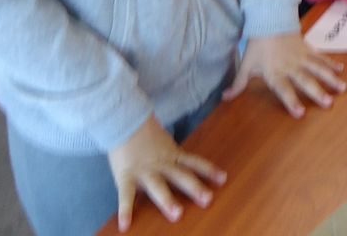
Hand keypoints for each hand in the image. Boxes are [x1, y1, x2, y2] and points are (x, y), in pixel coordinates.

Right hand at [108, 117, 225, 230]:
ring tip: (177, 215)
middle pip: (181, 175)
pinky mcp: (126, 176)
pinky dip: (125, 210)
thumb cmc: (144, 136)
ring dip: (167, 201)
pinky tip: (125, 225)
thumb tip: (185, 167)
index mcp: (172, 155)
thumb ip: (173, 157)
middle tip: (208, 200)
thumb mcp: (164, 144)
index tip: (223, 179)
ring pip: (158, 186)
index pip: (194, 162)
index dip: (209, 170)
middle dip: (194, 188)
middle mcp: (162, 164)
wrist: (123, 121)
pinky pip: (126, 195)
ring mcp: (145, 170)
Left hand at [222, 33, 345, 118]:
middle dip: (317, 92)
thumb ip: (239, 83)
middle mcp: (291, 66)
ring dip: (330, 78)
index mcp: (275, 73)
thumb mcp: (247, 65)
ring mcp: (301, 57)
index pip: (283, 89)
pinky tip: (341, 69)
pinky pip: (320, 57)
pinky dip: (330, 63)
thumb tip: (224, 98)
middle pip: (305, 80)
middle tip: (329, 103)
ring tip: (342, 88)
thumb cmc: (258, 46)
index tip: (301, 113)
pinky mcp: (308, 49)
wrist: (269, 19)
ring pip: (318, 68)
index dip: (291, 101)